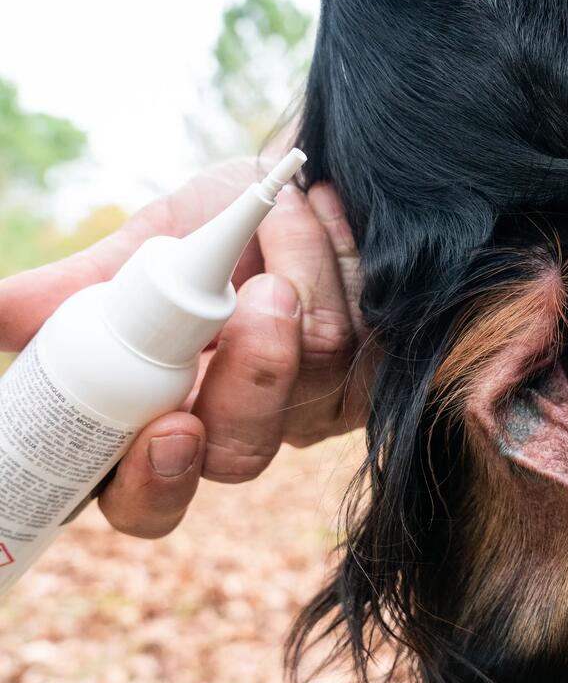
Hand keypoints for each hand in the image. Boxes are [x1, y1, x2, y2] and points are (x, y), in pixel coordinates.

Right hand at [0, 159, 371, 537]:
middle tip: (264, 298)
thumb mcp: (141, 248)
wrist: (299, 184)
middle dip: (253, 377)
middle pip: (242, 455)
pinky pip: (368, 328)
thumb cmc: (216, 223)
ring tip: (284, 208)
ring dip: (298, 266)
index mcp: (166, 417)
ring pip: (315, 371)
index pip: (150, 497)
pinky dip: (342, 255)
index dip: (154, 484)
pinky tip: (328, 213)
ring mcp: (314, 403)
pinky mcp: (373, 367)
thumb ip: (78, 290)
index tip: (169, 429)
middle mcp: (241, 424)